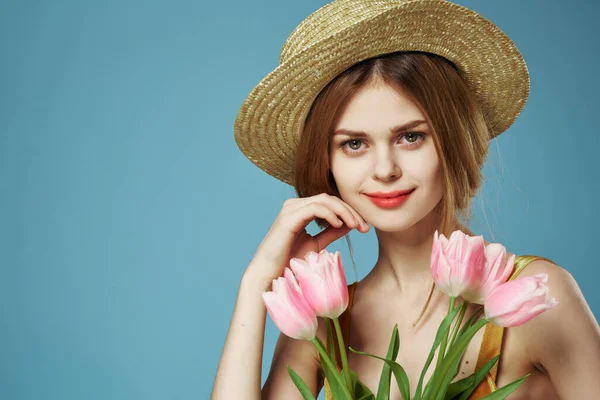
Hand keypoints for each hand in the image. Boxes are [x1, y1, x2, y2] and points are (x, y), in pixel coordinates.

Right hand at [244, 193, 368, 288]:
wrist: (268, 273)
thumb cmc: (289, 261)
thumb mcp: (316, 244)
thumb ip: (332, 232)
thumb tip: (351, 223)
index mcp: (300, 209)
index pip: (330, 203)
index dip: (349, 212)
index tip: (364, 227)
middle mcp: (294, 205)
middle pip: (329, 198)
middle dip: (350, 211)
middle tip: (364, 226)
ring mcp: (290, 209)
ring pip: (324, 200)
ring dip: (344, 211)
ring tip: (356, 225)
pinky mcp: (288, 218)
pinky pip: (314, 208)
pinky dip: (330, 214)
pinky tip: (340, 225)